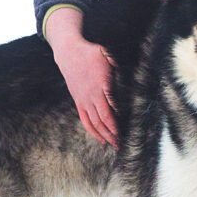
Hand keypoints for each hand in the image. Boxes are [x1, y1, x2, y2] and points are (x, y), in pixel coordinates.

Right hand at [45, 8, 117, 147]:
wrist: (68, 52)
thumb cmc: (90, 53)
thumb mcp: (106, 55)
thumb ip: (116, 67)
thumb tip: (127, 75)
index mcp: (100, 85)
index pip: (109, 109)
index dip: (116, 122)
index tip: (124, 131)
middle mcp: (91, 95)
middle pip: (102, 120)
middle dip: (112, 133)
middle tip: (121, 144)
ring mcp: (83, 99)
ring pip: (93, 122)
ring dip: (103, 135)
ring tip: (112, 144)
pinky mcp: (78, 101)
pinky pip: (84, 119)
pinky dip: (91, 130)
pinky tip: (99, 138)